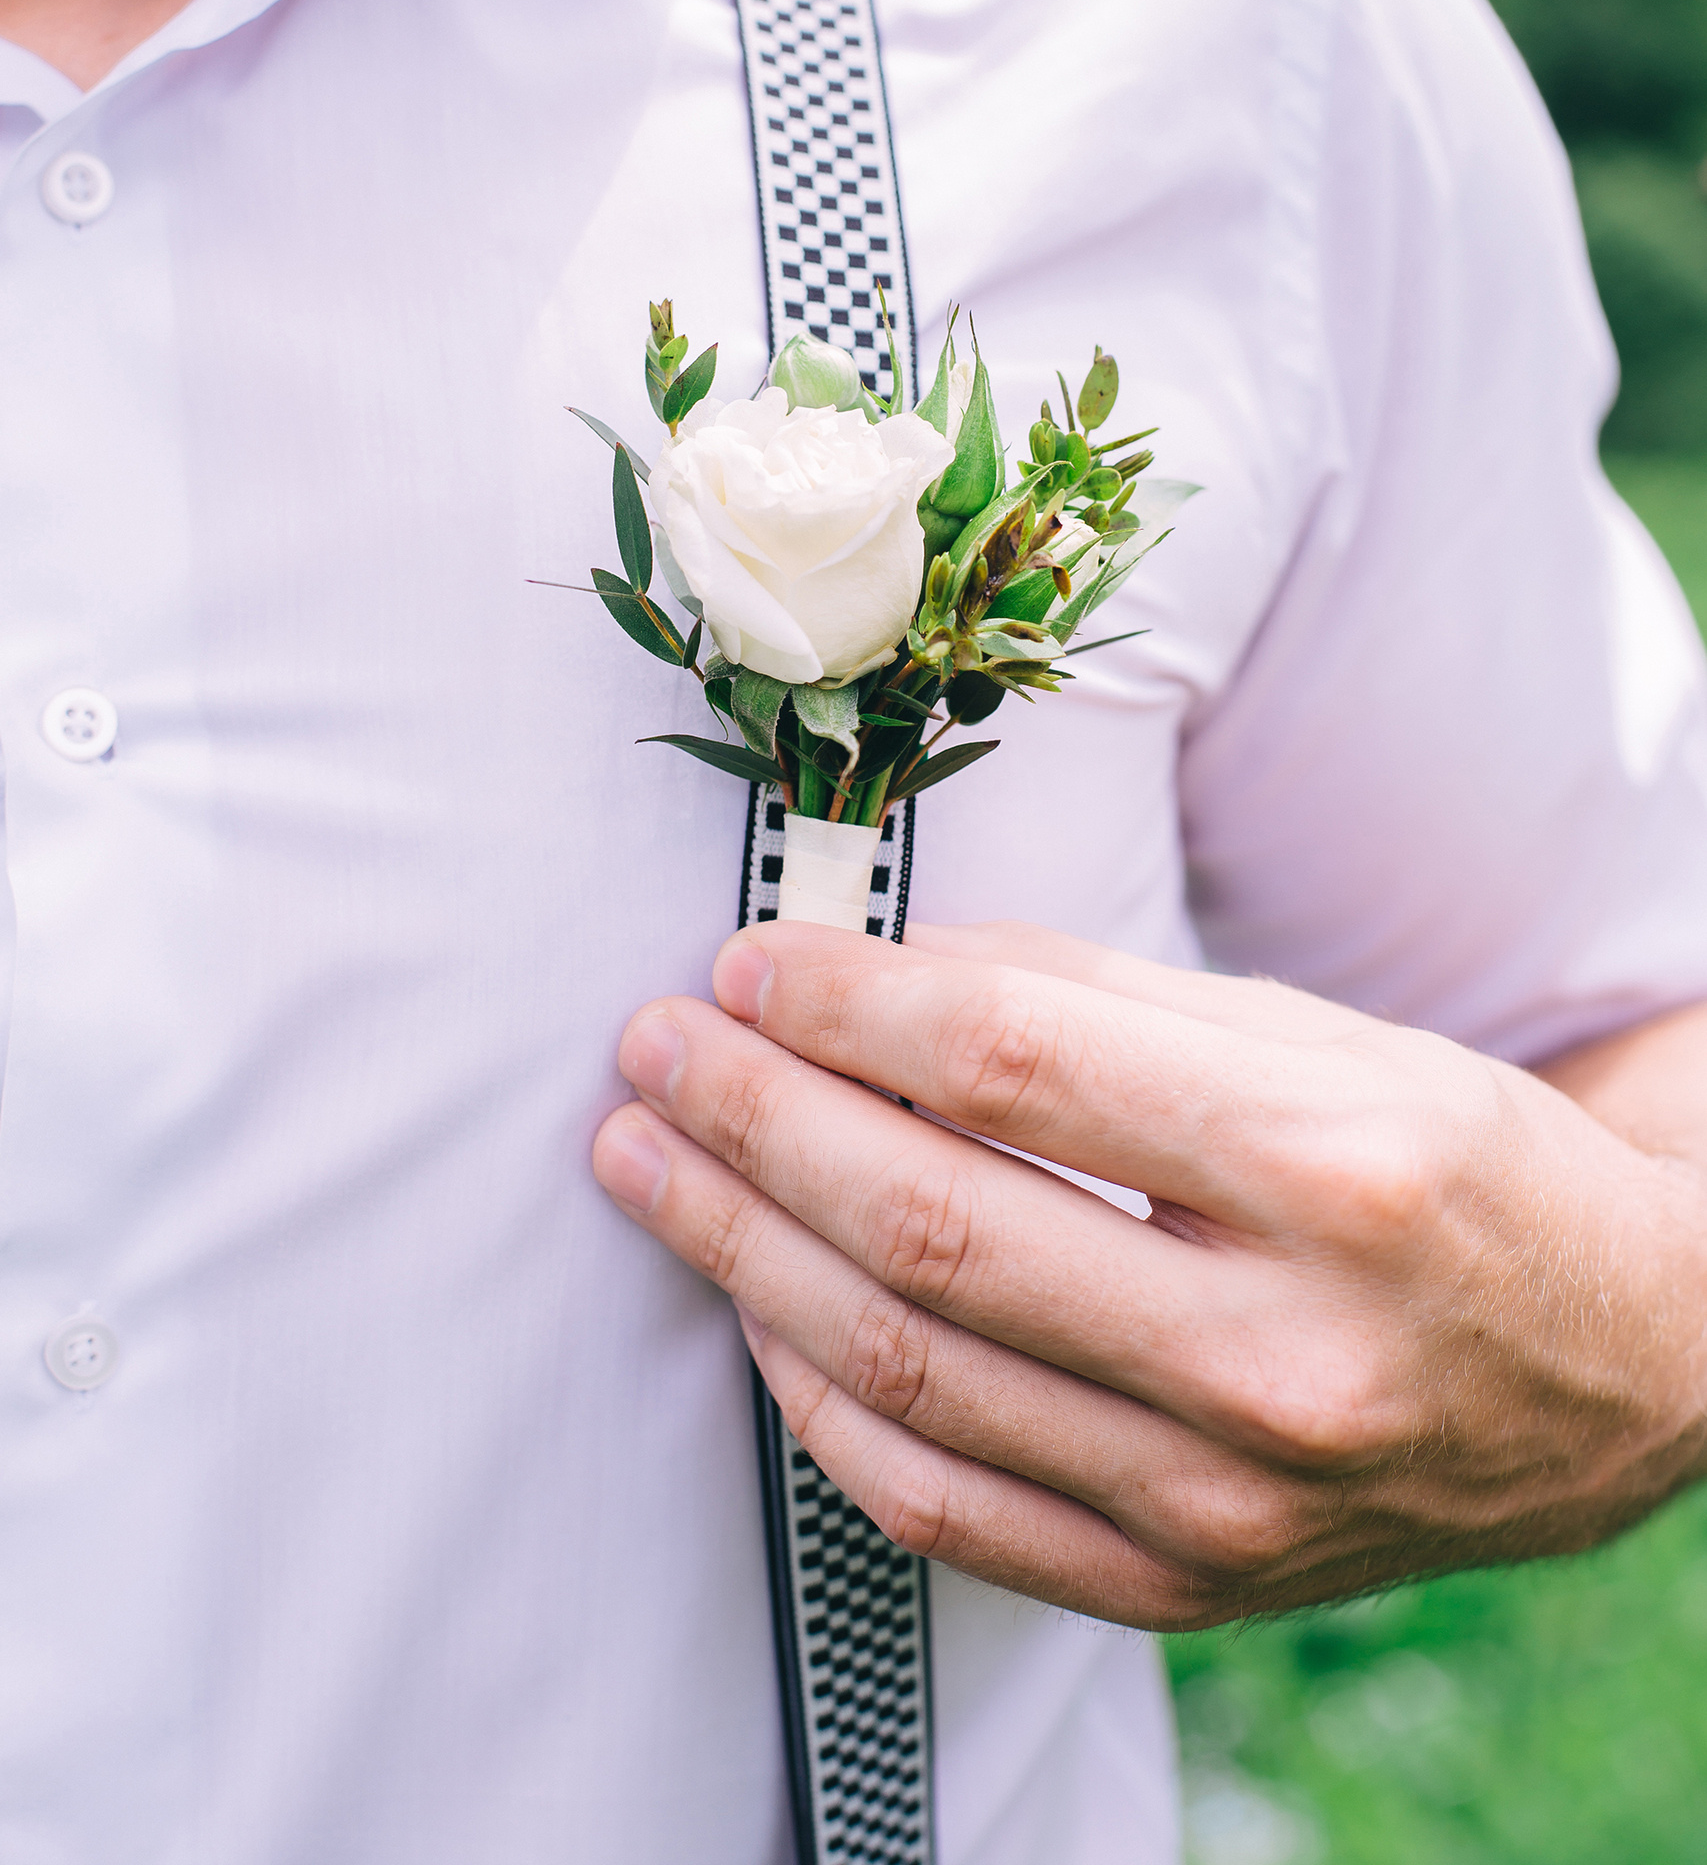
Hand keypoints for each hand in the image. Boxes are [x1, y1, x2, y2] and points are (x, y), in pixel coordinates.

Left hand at [592, 922, 1706, 1627]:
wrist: (1626, 1378)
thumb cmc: (1459, 1174)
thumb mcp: (1321, 1039)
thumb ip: (1100, 998)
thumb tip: (890, 968)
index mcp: (1332, 1171)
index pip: (1013, 1066)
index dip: (844, 1003)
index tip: (747, 961)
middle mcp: (1277, 1355)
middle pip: (929, 1223)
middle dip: (752, 1119)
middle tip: (656, 1049)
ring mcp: (1228, 1499)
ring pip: (907, 1371)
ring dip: (741, 1253)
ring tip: (651, 1163)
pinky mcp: (1189, 1584)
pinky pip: (944, 1509)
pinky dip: (820, 1402)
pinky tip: (759, 1308)